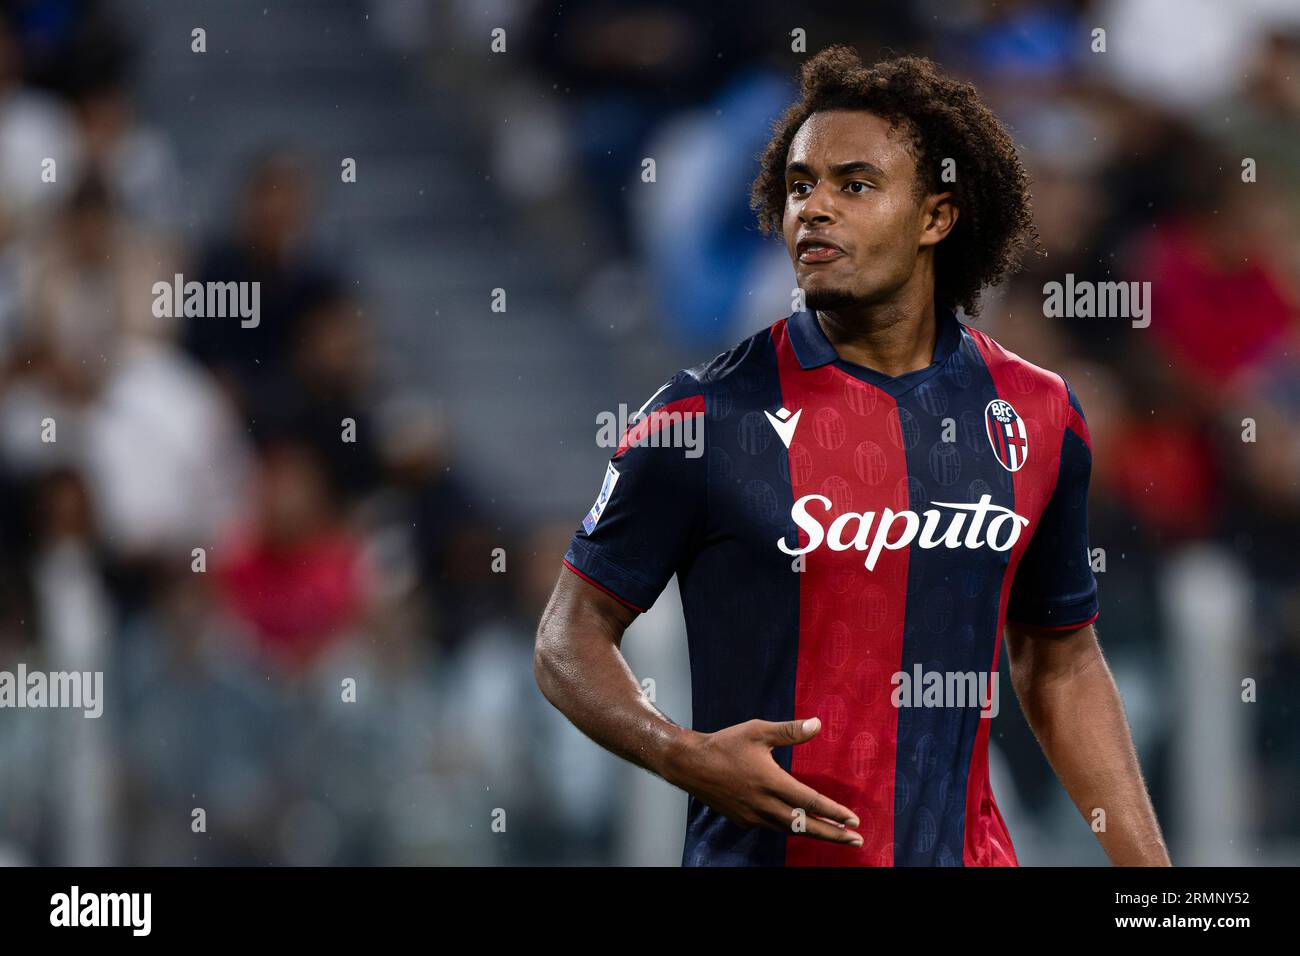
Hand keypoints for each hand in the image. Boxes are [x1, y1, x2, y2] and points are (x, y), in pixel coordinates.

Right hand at [665, 717, 861, 845]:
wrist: (690, 765)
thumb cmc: (725, 744)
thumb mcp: (757, 730)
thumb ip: (790, 731)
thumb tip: (818, 724)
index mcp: (770, 781)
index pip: (810, 802)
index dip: (834, 812)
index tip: (853, 820)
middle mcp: (763, 803)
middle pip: (805, 825)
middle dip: (833, 834)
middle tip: (856, 840)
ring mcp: (753, 815)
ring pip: (790, 830)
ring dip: (814, 833)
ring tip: (836, 836)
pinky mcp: (744, 820)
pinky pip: (774, 827)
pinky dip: (792, 828)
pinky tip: (801, 825)